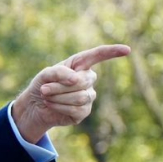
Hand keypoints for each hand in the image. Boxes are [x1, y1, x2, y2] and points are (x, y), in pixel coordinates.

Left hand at [12, 44, 130, 142]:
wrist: (35, 104)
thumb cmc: (42, 84)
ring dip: (58, 97)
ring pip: (80, 97)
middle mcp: (88, 79)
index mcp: (80, 65)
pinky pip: (76, 109)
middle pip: (82, 81)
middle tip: (44, 89)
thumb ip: (59, 72)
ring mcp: (88, 96)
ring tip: (46, 96)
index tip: (127, 50)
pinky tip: (52, 105)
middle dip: (60, 86)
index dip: (112, 52)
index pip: (98, 55)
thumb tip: (76, 79)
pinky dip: (59, 107)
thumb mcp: (45, 73)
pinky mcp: (83, 111)